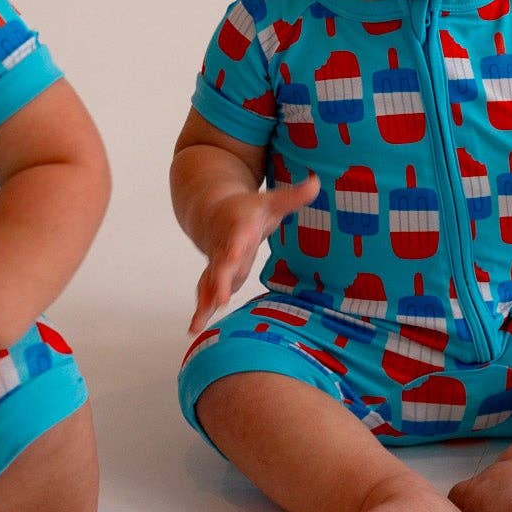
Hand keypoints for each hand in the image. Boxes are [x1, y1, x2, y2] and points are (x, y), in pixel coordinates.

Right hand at [189, 175, 320, 332]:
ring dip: (204, 301)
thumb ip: (293, 196)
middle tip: (219, 299)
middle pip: (220, 265)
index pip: (237, 237)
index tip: (233, 255)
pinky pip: (205, 293)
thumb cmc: (247, 210)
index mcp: (238, 227)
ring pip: (208, 282)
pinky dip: (201, 310)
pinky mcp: (214, 276)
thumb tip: (317, 182)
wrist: (213, 211)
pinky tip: (194, 329)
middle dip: (219, 281)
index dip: (235, 246)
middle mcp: (224, 247)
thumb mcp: (271, 201)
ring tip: (198, 323)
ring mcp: (217, 263)